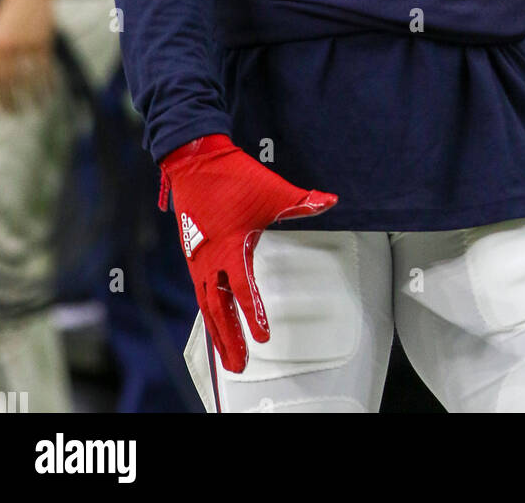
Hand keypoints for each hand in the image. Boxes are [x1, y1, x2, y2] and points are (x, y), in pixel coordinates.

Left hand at [0, 0, 56, 111]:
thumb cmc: (12, 13)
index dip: (2, 100)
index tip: (8, 112)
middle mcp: (8, 48)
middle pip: (12, 83)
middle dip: (16, 102)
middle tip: (20, 114)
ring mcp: (27, 44)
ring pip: (31, 78)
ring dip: (35, 96)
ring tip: (39, 107)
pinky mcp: (43, 41)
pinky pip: (46, 68)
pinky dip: (50, 82)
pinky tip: (51, 91)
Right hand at [159, 134, 337, 371]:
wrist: (195, 159)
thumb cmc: (234, 176)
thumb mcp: (273, 190)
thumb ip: (302, 201)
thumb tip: (331, 200)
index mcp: (231, 246)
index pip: (243, 290)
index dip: (253, 314)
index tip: (263, 337)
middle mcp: (210, 258)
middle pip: (219, 310)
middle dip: (230, 339)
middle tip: (239, 365)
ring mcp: (198, 257)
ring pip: (206, 304)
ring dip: (217, 331)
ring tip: (226, 355)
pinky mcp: (192, 252)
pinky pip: (199, 290)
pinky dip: (207, 311)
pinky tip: (214, 321)